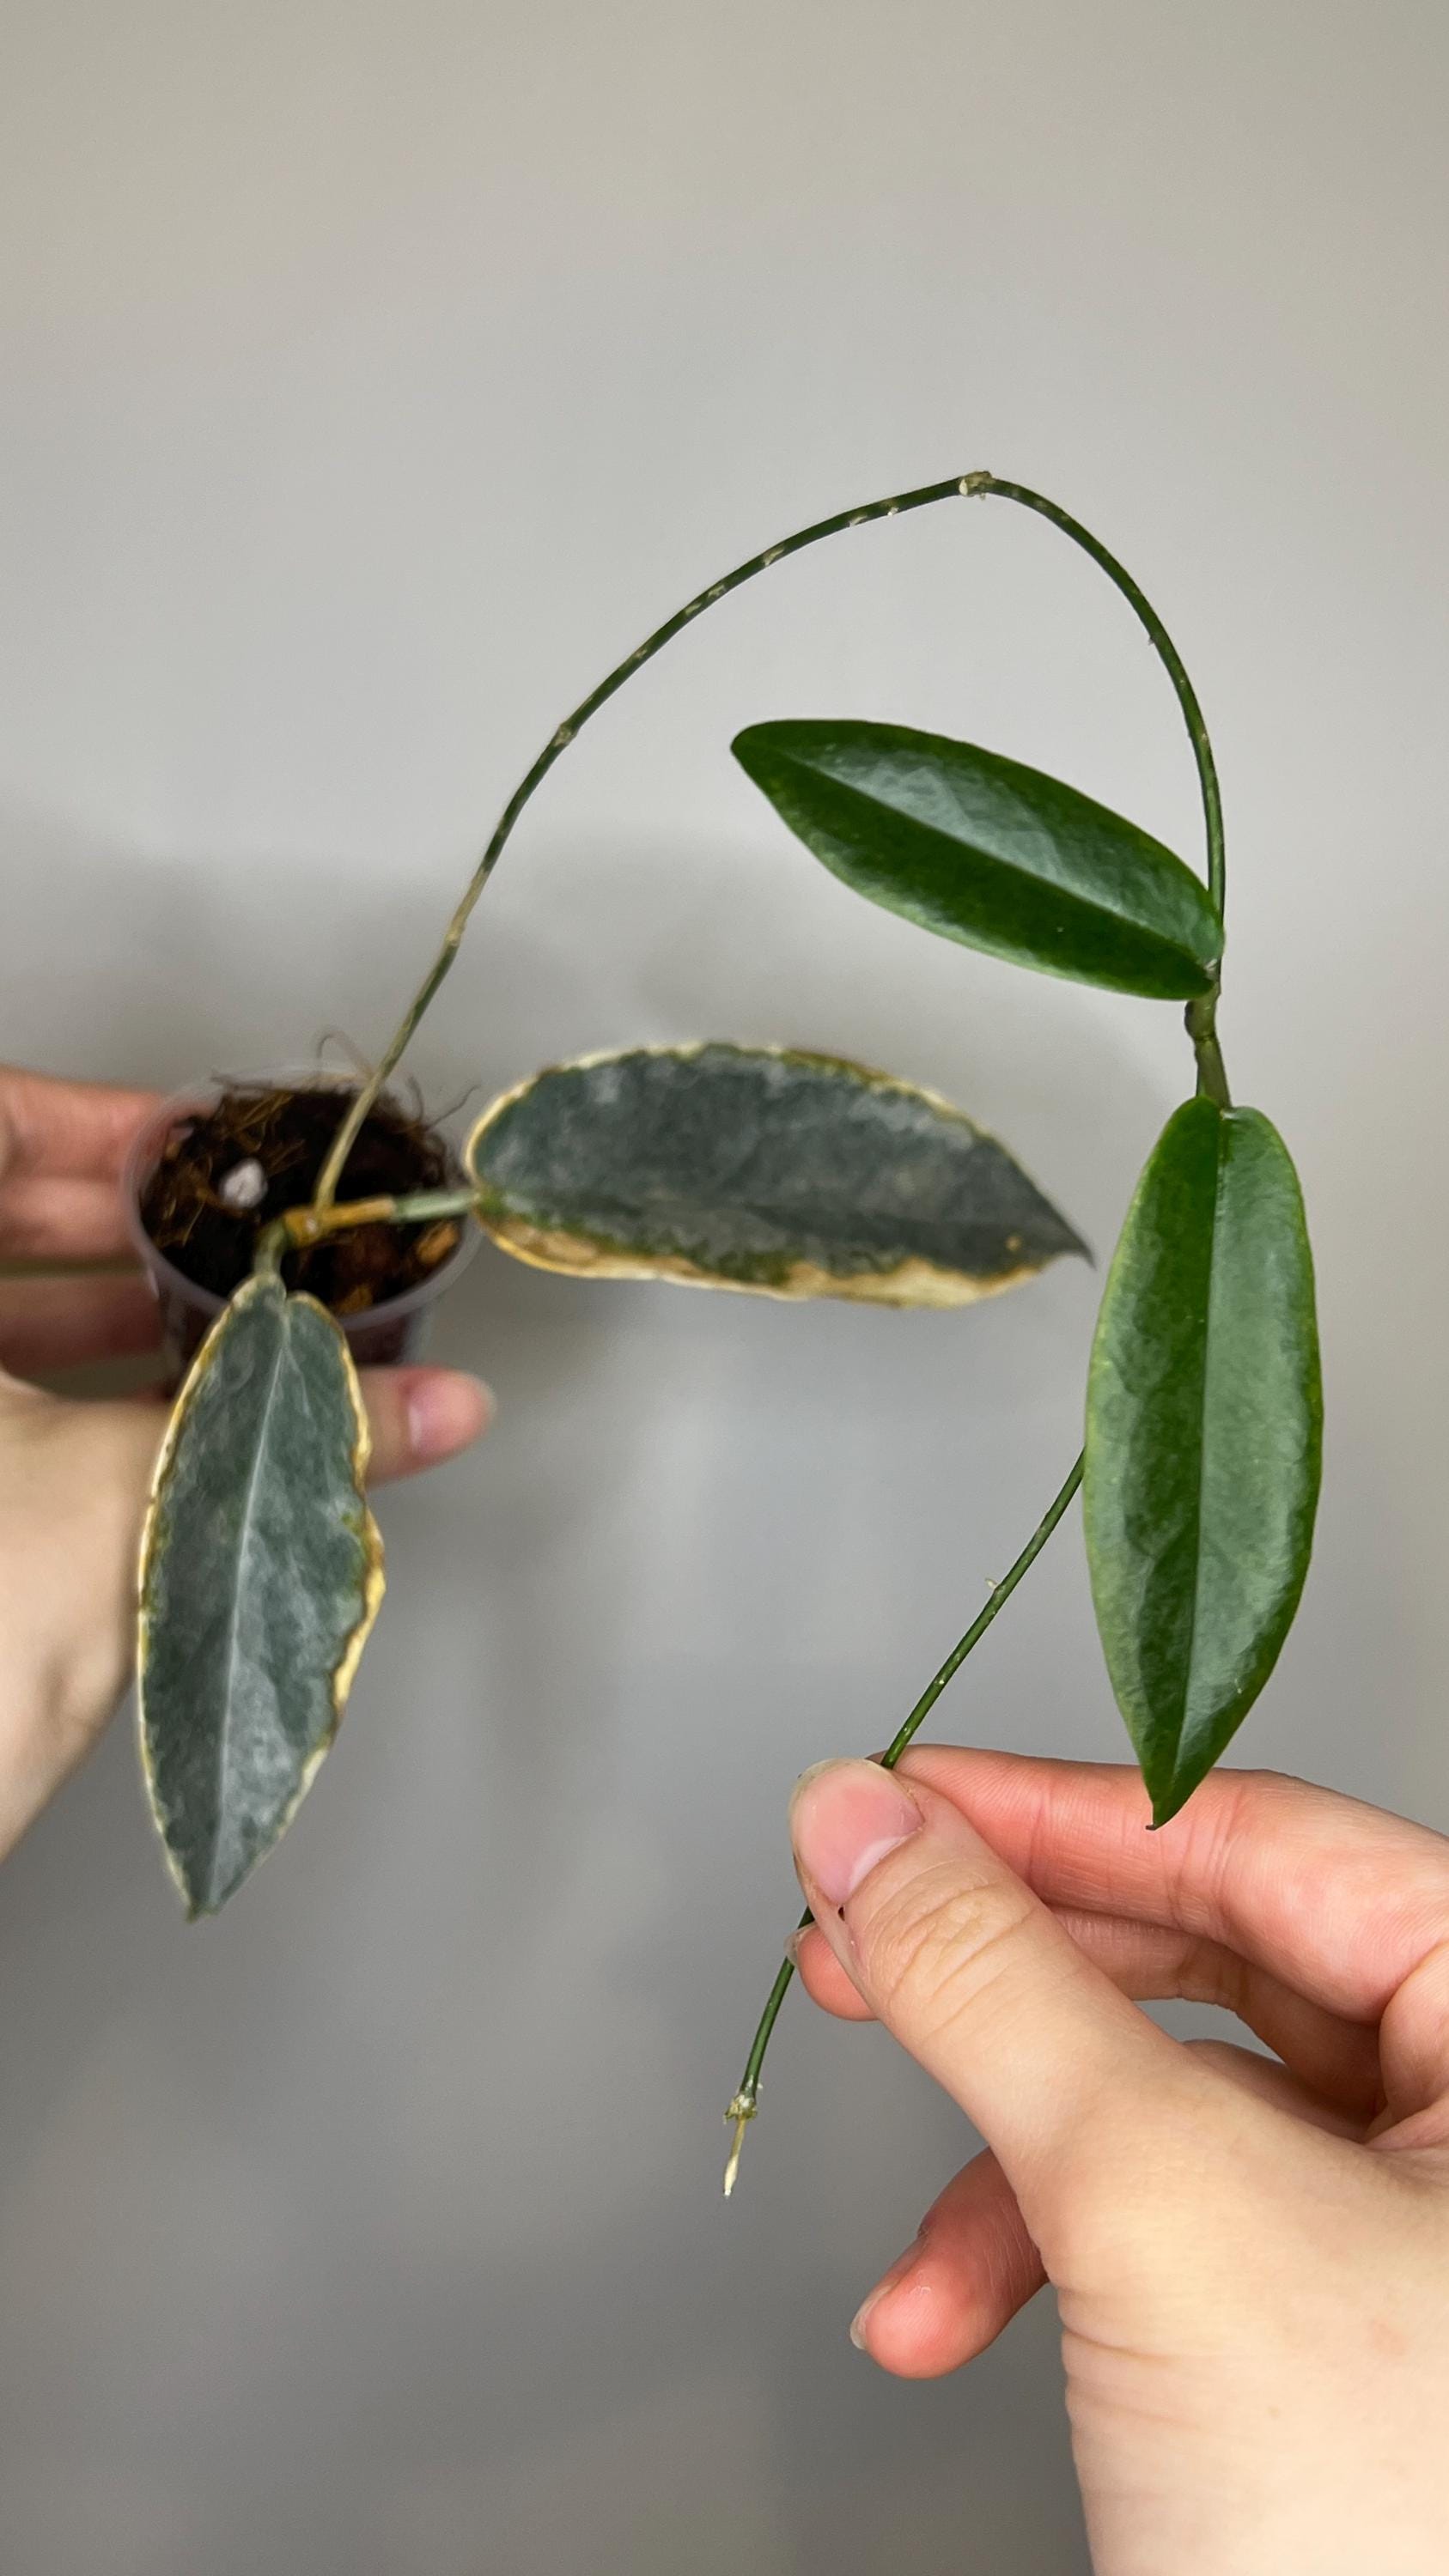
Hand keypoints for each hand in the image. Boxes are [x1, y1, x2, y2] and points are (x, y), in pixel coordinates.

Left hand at [0, 1066, 490, 1861]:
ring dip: (92, 1306)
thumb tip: (445, 1397)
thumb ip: (290, 1424)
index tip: (196, 1144)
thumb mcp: (133, 1492)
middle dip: (114, 1220)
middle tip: (236, 1233)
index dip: (91, 1119)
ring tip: (227, 1322)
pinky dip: (54, 1386)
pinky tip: (161, 1408)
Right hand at [790, 1748, 1448, 2574]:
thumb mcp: (1159, 2205)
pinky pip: (1177, 2238)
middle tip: (854, 1948)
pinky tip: (945, 2328)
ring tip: (906, 2255)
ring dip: (1004, 2173)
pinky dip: (1042, 2267)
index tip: (896, 1799)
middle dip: (1011, 1986)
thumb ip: (998, 1981)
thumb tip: (867, 1821)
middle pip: (1215, 1968)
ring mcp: (1424, 2248)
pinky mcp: (1346, 2347)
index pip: (1270, 1840)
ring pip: (1176, 2117)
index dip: (1061, 1809)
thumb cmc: (1389, 2550)